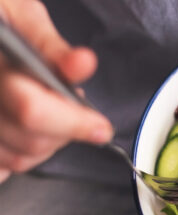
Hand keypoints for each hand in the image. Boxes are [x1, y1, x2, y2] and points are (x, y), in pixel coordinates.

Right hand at [0, 0, 111, 182]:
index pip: (32, 111)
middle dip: (64, 131)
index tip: (101, 127)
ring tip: (49, 114)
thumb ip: (51, 46)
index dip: (74, 123)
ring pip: (16, 159)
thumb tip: (83, 64)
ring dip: (45, 145)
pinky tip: (26, 134)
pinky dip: (19, 156)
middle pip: (28, 142)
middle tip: (73, 109)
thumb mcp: (21, 13)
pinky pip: (1, 169)